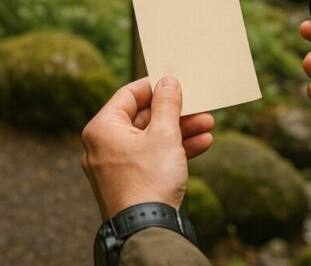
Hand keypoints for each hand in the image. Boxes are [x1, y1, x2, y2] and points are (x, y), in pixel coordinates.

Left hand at [81, 76, 214, 219]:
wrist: (146, 229)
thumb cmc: (148, 179)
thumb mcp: (163, 134)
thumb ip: (167, 104)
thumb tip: (168, 81)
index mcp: (102, 128)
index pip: (129, 94)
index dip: (154, 86)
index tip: (175, 80)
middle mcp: (103, 145)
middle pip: (143, 117)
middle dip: (175, 112)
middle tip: (199, 105)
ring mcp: (115, 166)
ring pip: (151, 138)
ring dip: (180, 130)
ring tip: (208, 124)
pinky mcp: (129, 181)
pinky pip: (151, 157)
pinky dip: (174, 150)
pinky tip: (202, 143)